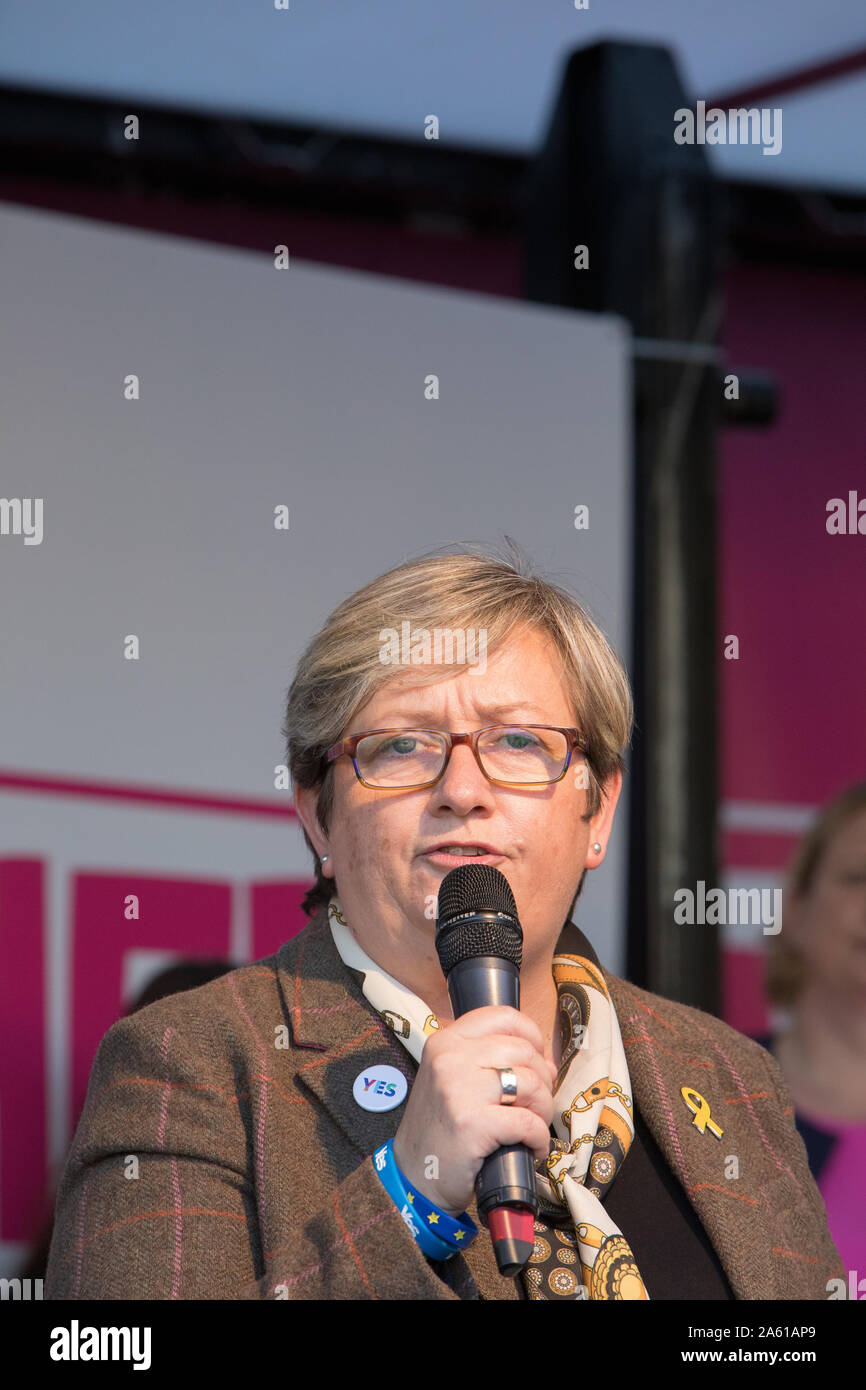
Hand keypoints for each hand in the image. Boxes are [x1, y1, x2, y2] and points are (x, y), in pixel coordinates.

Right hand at [392, 1005, 556, 1216]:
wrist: (413, 1176)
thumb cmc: (440, 1129)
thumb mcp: (454, 1081)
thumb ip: (493, 1064)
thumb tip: (547, 1064)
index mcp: (445, 1042)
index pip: (503, 1016)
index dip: (531, 1036)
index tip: (536, 1061)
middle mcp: (450, 1058)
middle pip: (523, 1051)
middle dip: (542, 1080)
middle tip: (536, 1104)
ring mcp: (459, 1089)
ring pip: (530, 1083)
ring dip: (542, 1109)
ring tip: (533, 1127)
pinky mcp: (472, 1123)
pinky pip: (527, 1122)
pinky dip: (539, 1138)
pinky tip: (532, 1147)